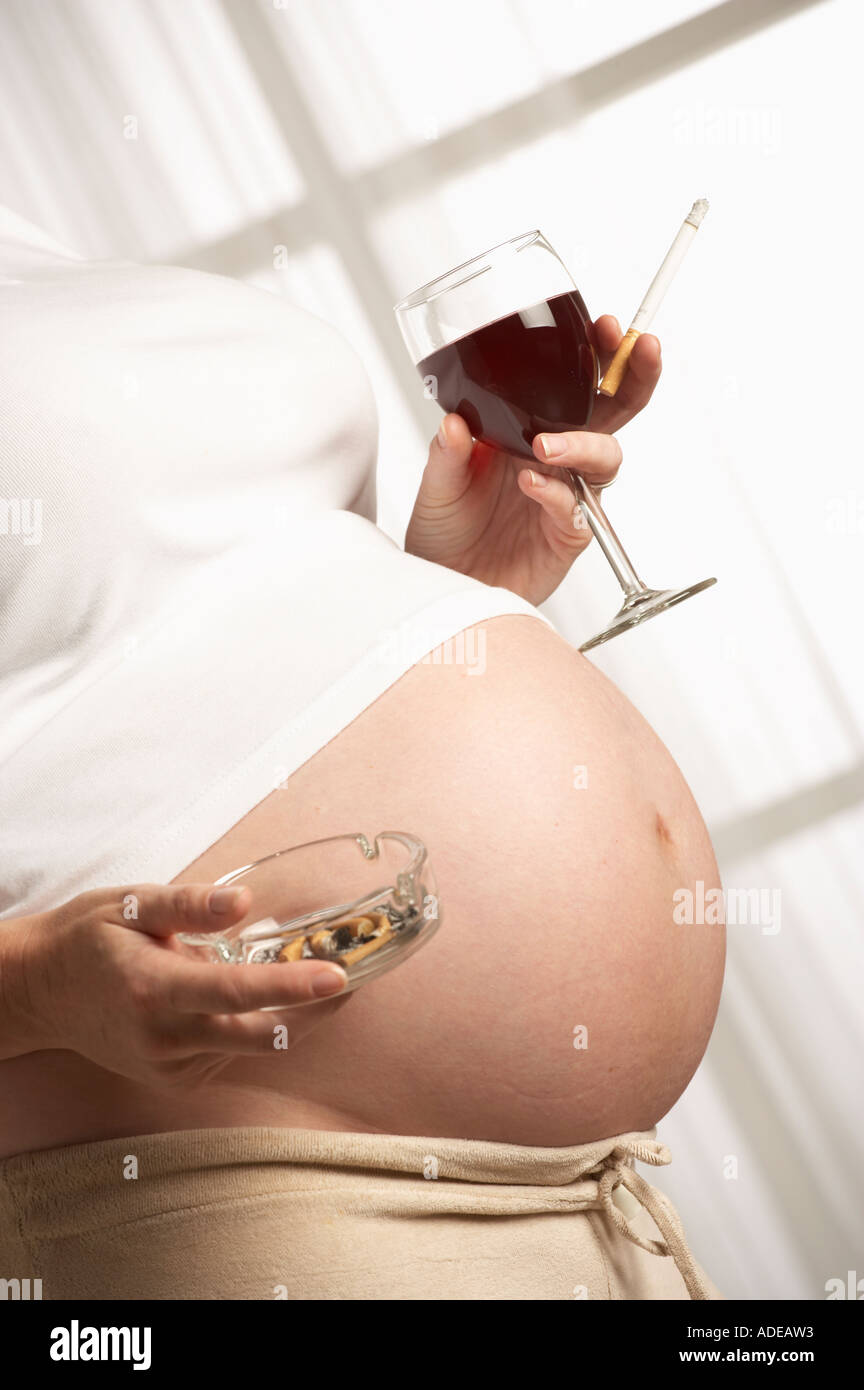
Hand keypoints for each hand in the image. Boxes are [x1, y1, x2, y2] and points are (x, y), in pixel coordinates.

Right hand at [9, 882, 348, 1086]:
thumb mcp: (130, 905)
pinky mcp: (177, 1079)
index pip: (236, 992)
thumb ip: (189, 904)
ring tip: (316, 972)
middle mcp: (165, 1038)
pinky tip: (263, 997)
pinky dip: (258, 1026)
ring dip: (291, 1016)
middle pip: (261, 1035)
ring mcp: (171, 1066)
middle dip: (315, 1009)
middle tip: (354, 974)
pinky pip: (233, 1053)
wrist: (42, 994)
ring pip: (253, 1047)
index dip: (292, 986)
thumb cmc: (87, 940)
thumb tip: (244, 902)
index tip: (338, 976)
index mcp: (154, 989)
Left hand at [405, 316, 661, 605]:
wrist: (441, 584)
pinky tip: (532, 485)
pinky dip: (555, 494)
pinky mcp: (565, 536)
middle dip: (632, 377)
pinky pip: (574, 509)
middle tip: (635, 348)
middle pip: (614, 413)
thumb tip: (455, 422)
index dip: (599, 357)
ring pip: (604, 459)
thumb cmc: (446, 532)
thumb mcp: (437, 482)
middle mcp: (555, 459)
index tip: (606, 328)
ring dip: (582, 444)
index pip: (577, 387)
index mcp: (529, 431)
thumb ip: (448, 452)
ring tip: (547, 446)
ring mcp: (565, 495)